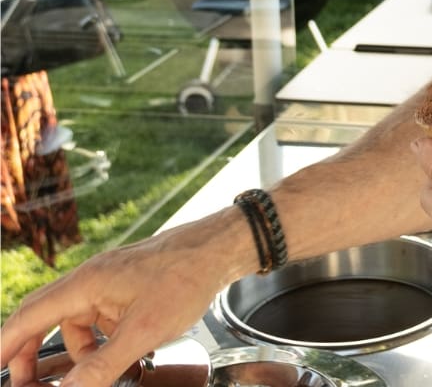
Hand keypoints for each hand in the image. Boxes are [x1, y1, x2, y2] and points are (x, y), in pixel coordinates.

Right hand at [0, 223, 230, 386]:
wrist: (220, 249)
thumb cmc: (186, 276)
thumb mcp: (143, 331)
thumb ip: (102, 366)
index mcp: (87, 282)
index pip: (28, 316)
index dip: (5, 346)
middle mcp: (92, 278)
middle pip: (44, 317)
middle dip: (32, 353)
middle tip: (30, 384)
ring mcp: (110, 281)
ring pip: (76, 321)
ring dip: (78, 351)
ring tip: (93, 375)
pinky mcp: (128, 286)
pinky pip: (101, 318)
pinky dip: (102, 340)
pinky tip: (123, 356)